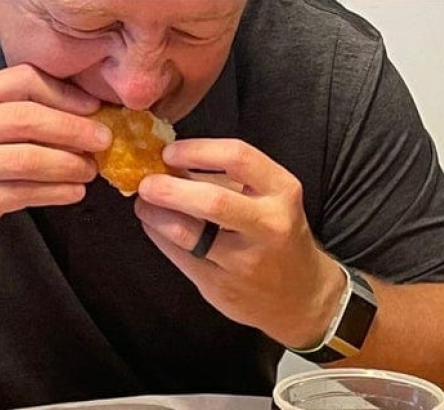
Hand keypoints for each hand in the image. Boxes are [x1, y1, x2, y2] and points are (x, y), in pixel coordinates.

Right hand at [0, 65, 109, 253]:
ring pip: (26, 158)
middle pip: (27, 117)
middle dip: (74, 129)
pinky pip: (19, 193)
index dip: (65, 93)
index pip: (24, 80)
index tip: (94, 108)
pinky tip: (74, 192)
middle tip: (103, 141)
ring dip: (69, 164)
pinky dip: (55, 192)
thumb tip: (91, 112)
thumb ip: (28, 114)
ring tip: (89, 171)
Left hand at [134, 138, 346, 348]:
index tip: (171, 152)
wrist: (300, 293)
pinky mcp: (221, 287)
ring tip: (143, 202)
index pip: (238, 158)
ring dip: (156, 214)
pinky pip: (180, 257)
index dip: (198, 151)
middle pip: (212, 200)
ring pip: (188, 233)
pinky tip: (153, 224)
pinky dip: (159, 236)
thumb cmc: (279, 232)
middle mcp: (268, 224)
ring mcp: (244, 260)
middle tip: (146, 180)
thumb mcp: (272, 196)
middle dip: (169, 188)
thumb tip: (176, 161)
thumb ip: (229, 178)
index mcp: (282, 190)